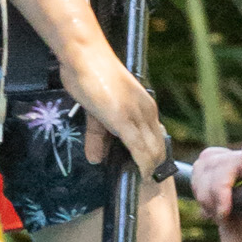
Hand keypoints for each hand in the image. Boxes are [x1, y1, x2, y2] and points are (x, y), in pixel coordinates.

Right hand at [57, 32, 168, 175]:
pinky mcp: (126, 120)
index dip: (153, 156)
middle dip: (154, 166)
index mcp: (144, 105)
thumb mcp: (95, 112)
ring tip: (146, 184)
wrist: (84, 57)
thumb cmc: (90, 77)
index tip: (148, 172)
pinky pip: (139, 148)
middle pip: (157, 146)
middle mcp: (147, 110)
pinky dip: (143, 164)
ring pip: (152, 149)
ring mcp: (138, 116)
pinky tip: (142, 175)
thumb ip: (97, 137)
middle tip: (147, 183)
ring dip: (150, 169)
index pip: (155, 136)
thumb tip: (95, 158)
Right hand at [192, 138, 241, 241]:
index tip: (224, 210)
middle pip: (212, 162)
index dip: (222, 184)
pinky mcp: (218, 175)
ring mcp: (233, 166)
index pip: (231, 159)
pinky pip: (197, 173)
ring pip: (201, 166)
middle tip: (222, 217)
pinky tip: (213, 211)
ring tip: (219, 214)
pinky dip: (200, 194)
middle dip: (212, 194)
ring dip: (205, 195)